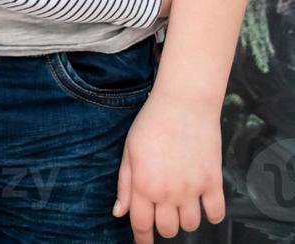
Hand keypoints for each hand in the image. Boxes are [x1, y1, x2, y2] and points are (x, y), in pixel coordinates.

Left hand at [112, 92, 224, 242]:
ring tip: (181, 204)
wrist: (183, 105)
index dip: (142, 240)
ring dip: (185, 220)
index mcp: (143, 185)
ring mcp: (192, 189)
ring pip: (191, 225)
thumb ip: (124, 185)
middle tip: (162, 213)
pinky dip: (211, 215)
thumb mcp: (129, 153)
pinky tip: (204, 205)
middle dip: (163, 226)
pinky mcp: (213, 181)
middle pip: (168, 229)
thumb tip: (119, 213)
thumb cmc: (151, 125)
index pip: (141, 225)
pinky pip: (216, 213)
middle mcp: (168, 192)